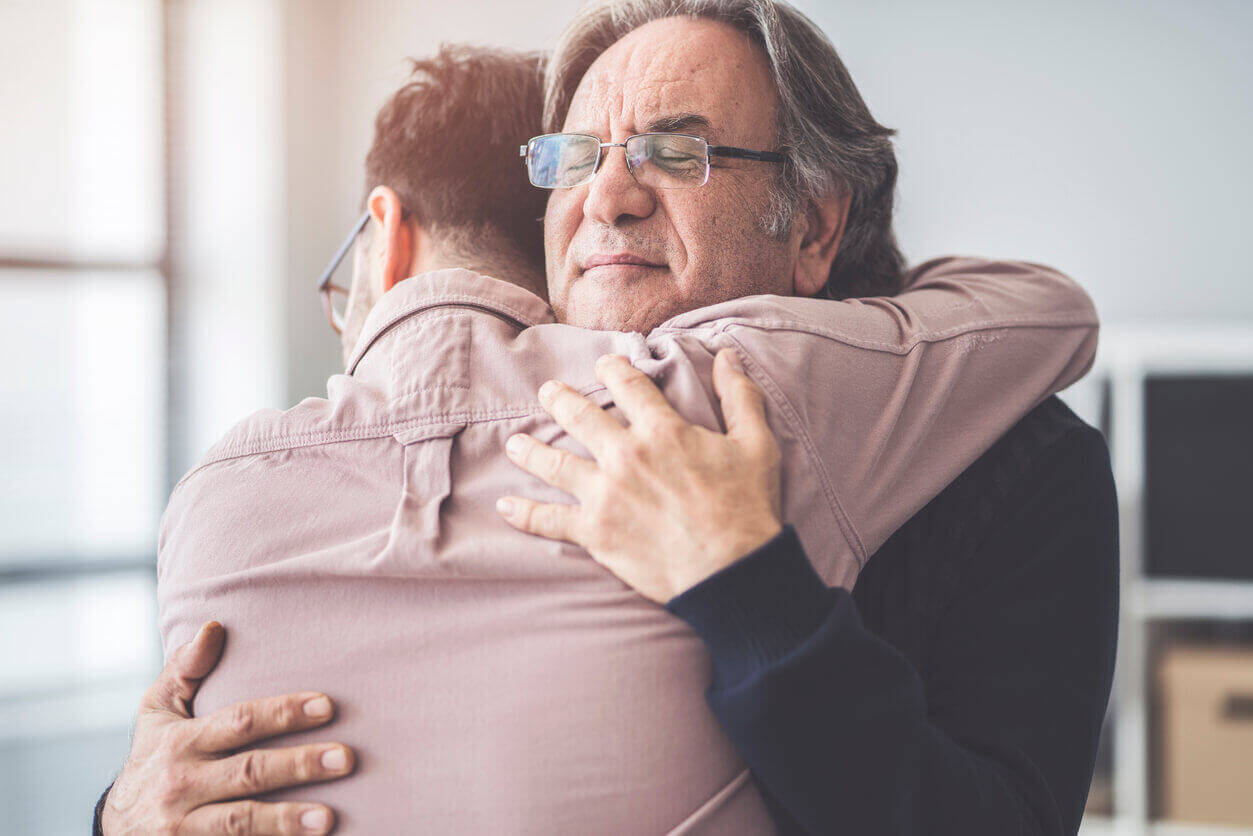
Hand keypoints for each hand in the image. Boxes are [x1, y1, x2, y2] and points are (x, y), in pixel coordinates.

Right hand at [102, 621, 353, 834]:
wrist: (115, 827)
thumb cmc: (151, 757)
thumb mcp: (156, 711)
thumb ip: (185, 669)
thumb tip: (215, 625)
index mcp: (181, 741)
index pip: (240, 722)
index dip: (284, 713)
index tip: (328, 705)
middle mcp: (182, 784)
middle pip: (248, 772)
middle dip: (298, 765)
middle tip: (347, 758)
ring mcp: (185, 827)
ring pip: (241, 822)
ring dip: (286, 820)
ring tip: (329, 817)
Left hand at [497, 348, 782, 602]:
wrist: (731, 572)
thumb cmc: (747, 507)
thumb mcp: (756, 444)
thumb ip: (740, 396)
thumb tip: (729, 356)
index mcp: (661, 430)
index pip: (627, 384)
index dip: (613, 368)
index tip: (604, 364)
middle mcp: (625, 456)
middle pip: (579, 416)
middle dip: (559, 399)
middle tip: (548, 392)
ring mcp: (604, 494)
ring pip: (554, 463)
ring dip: (530, 450)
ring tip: (515, 443)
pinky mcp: (594, 532)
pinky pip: (549, 520)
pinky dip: (524, 513)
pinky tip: (505, 505)